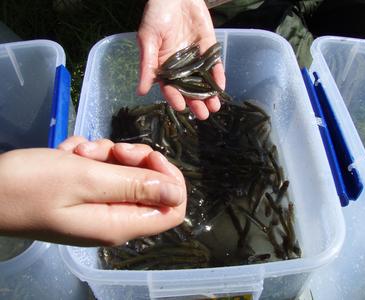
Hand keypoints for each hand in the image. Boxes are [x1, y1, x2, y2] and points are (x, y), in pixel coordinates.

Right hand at [0, 137, 185, 245]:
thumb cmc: (30, 185)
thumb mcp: (86, 179)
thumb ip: (135, 185)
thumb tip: (176, 192)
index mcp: (121, 223)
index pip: (173, 208)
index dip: (168, 178)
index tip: (146, 157)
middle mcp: (116, 218)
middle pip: (150, 183)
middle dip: (130, 158)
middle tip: (103, 150)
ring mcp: (100, 205)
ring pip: (125, 171)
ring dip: (105, 153)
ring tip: (75, 151)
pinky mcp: (85, 194)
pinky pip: (103, 169)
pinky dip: (89, 156)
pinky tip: (67, 153)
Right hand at [137, 0, 225, 119]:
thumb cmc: (156, 14)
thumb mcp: (148, 39)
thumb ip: (147, 65)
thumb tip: (140, 91)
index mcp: (163, 66)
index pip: (169, 87)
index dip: (175, 98)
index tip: (181, 107)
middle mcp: (180, 66)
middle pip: (188, 89)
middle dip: (196, 102)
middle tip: (203, 115)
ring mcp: (195, 58)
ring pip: (202, 81)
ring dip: (208, 94)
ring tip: (214, 107)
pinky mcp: (208, 49)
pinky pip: (214, 66)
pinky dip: (217, 76)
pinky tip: (220, 87)